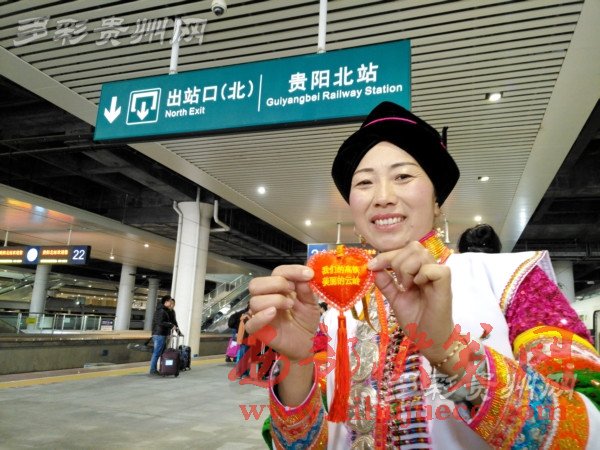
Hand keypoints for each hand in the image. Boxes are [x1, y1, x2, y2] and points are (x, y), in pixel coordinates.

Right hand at [246, 265, 319, 361]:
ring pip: (254, 300)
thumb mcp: (311, 303)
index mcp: (278, 288)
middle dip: (277, 283)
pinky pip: (251, 322)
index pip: (277, 272)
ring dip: (275, 299)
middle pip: (256, 283)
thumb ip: (307, 290)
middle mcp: (265, 298)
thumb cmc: (306, 320)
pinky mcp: (258, 330)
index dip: (292, 271)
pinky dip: (261, 316)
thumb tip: (305, 276)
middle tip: (292, 290)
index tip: (308, 274)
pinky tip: (273, 313)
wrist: (306, 343)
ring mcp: (260, 314)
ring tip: (290, 305)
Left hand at [367, 241, 453, 361]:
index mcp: (418, 271)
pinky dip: (423, 274)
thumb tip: (373, 268)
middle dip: (396, 261)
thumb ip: (386, 284)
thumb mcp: (396, 300)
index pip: (404, 250)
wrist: (429, 340)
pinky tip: (418, 287)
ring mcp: (438, 276)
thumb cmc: (416, 320)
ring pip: (421, 254)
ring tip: (407, 287)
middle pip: (413, 247)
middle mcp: (429, 269)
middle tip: (398, 283)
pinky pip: (435, 269)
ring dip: (407, 269)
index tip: (372, 266)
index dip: (386, 255)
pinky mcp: (445, 285)